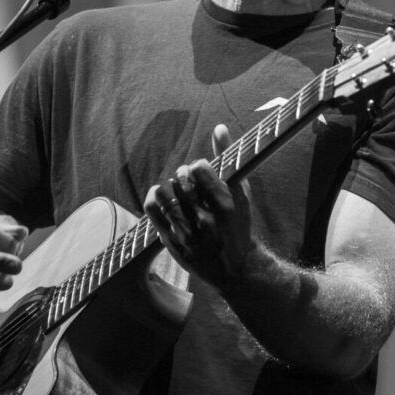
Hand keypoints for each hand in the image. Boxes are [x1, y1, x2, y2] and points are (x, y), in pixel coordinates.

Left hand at [143, 125, 251, 285]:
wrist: (235, 268)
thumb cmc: (239, 224)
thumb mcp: (242, 192)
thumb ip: (228, 158)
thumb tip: (219, 127)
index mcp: (226, 205)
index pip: (199, 168)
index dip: (198, 166)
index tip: (202, 172)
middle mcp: (206, 219)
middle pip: (180, 179)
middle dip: (184, 175)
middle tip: (189, 182)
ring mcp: (187, 232)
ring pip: (164, 192)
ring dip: (169, 186)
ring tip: (177, 191)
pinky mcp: (172, 241)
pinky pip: (152, 210)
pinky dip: (155, 197)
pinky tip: (163, 197)